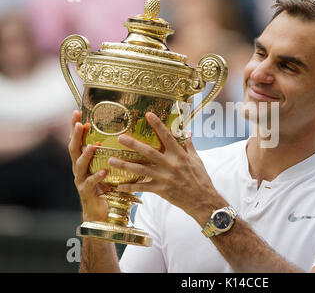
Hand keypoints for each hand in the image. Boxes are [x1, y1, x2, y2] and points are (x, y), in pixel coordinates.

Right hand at [68, 110, 110, 221]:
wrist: (100, 213)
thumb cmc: (106, 187)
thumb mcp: (107, 167)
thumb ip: (111, 153)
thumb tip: (124, 135)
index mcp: (84, 160)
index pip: (78, 140)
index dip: (76, 127)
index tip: (77, 112)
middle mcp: (79, 169)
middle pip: (74, 149)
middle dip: (76, 136)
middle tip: (80, 124)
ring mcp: (81, 181)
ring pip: (79, 165)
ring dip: (86, 155)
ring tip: (92, 146)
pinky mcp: (87, 193)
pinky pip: (90, 183)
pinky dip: (96, 177)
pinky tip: (104, 171)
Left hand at [108, 112, 227, 221]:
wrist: (202, 200)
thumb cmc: (201, 179)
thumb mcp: (197, 160)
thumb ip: (189, 146)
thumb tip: (187, 133)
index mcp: (180, 155)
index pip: (167, 136)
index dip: (158, 125)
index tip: (149, 115)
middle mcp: (171, 165)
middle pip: (149, 152)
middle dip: (133, 144)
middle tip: (120, 138)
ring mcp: (164, 178)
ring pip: (141, 170)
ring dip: (125, 164)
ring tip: (111, 160)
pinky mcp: (161, 190)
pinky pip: (143, 187)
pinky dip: (131, 187)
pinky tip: (119, 186)